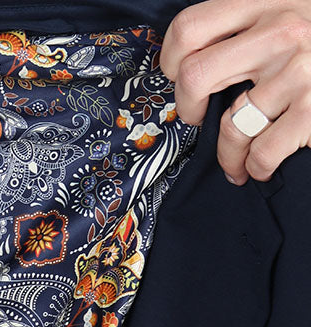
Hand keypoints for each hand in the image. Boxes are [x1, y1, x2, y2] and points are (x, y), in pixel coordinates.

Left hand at [159, 0, 310, 183]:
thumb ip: (249, 24)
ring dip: (227, 155)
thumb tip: (193, 59)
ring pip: (230, 126)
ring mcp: (298, 71)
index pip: (191, 26)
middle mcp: (280, 31)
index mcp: (267, 0)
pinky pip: (261, 152)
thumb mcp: (290, 10)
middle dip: (186, 109)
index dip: (171, 59)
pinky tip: (259, 167)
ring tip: (235, 161)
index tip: (177, 77)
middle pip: (195, 76)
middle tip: (195, 119)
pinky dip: (255, 168)